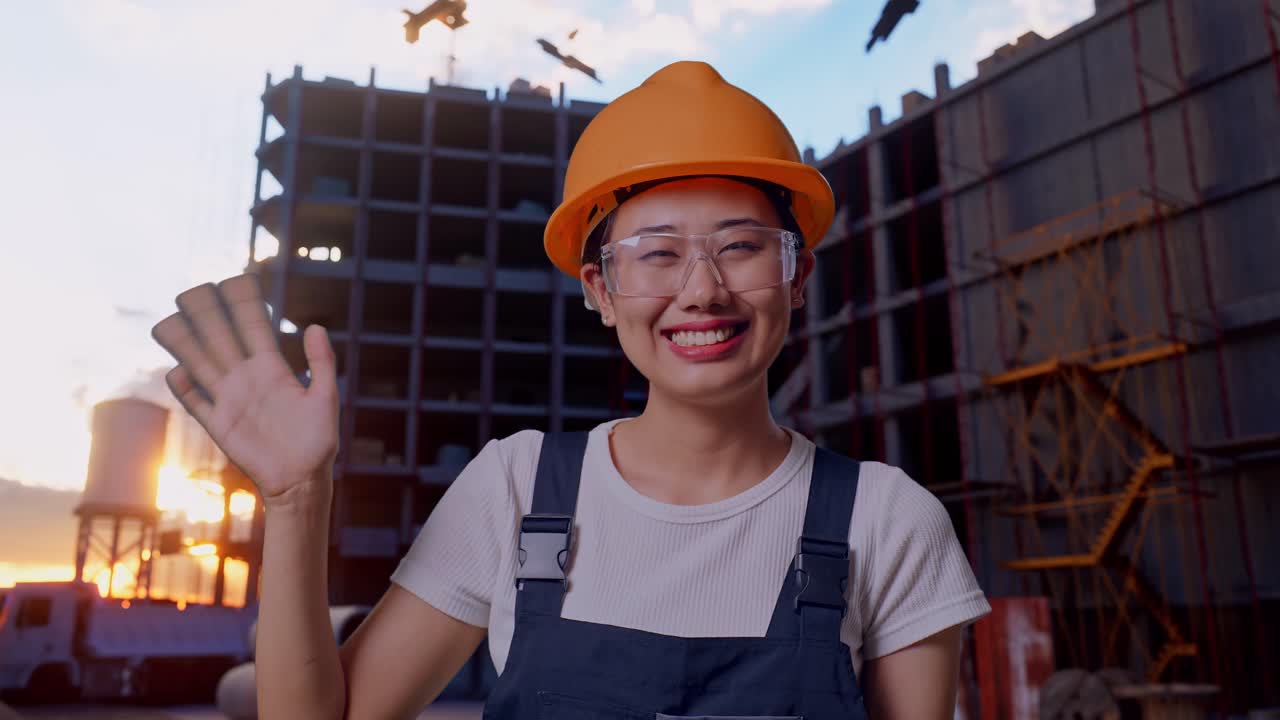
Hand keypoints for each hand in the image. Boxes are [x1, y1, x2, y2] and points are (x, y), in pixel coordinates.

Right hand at [151, 274, 338, 508]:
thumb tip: (314, 325)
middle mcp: (246, 378)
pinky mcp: (218, 425)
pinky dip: (185, 388)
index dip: (243, 304)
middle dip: (208, 314)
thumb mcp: (325, 397)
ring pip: (201, 364)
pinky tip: (176, 371)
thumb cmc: (318, 441)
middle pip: (221, 338)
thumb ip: (320, 362)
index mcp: (272, 368)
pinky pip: (195, 402)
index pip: (253, 327)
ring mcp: (230, 400)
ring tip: (170, 321)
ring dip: (186, 344)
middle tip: (193, 289)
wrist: (302, 480)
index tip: (234, 278)